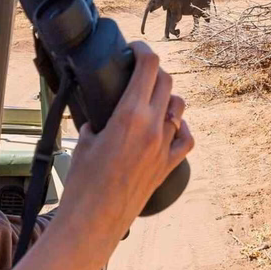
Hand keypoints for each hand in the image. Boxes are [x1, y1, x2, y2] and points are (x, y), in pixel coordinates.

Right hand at [56, 42, 193, 245]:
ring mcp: (164, 146)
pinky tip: (172, 126)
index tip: (134, 49)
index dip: (143, 50)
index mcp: (129, 115)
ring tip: (153, 99)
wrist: (95, 221)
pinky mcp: (168, 165)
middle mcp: (152, 126)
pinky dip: (182, 128)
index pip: (148, 66)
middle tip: (140, 72)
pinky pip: (187, 139)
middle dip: (154, 72)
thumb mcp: (84, 141)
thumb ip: (96, 122)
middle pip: (166, 82)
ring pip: (179, 108)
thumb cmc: (83, 183)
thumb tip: (97, 116)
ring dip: (168, 98)